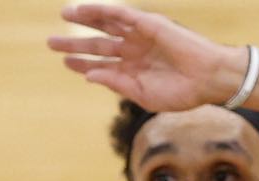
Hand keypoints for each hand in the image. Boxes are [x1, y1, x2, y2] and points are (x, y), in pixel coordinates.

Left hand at [48, 4, 240, 111]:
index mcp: (133, 70)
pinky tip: (85, 9)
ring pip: (107, 25)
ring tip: (64, 15)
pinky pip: (122, 14)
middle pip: (98, 44)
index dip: (82, 64)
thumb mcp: (142, 94)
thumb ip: (115, 84)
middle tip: (51, 42)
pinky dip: (103, 10)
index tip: (66, 62)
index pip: (101, 65)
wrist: (208, 80)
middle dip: (75, 43)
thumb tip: (89, 75)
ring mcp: (141, 37)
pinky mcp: (149, 24)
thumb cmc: (181, 92)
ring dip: (86, 19)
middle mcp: (134, 51)